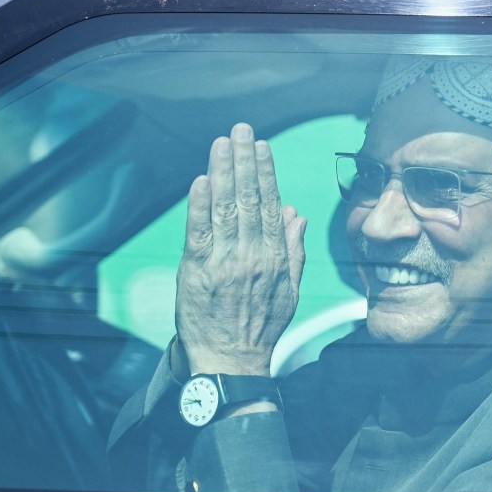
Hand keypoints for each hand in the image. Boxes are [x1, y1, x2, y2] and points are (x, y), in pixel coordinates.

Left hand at [175, 123, 306, 376]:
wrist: (232, 362)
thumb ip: (293, 250)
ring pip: (225, 209)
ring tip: (223, 143)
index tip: (262, 147)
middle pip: (248, 199)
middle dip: (244, 160)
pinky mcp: (197, 272)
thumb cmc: (260, 327)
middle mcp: (251, 255)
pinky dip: (199, 206)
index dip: (266, 173)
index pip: (269, 205)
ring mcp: (224, 263)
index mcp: (274, 257)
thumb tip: (295, 214)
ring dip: (223, 173)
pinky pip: (199, 233)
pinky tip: (201, 181)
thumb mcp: (288, 290)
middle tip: (242, 130)